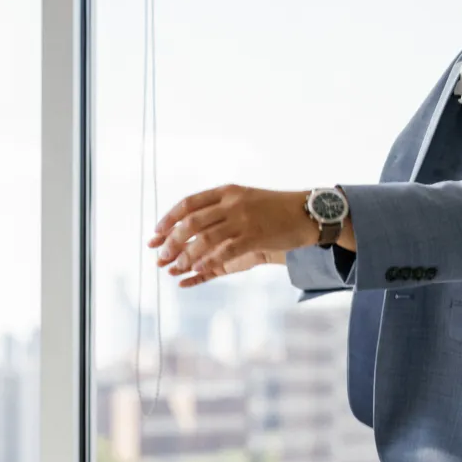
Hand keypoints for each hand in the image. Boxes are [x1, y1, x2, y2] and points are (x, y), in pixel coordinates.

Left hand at [147, 185, 316, 286]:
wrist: (306, 213)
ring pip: (204, 239)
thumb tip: (190, 225)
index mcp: (227, 191)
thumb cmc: (274, 209)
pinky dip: (206, 262)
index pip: (188, 203)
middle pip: (191, 222)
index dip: (168, 219)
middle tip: (160, 255)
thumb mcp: (244, 199)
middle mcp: (232, 202)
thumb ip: (220, 208)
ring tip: (173, 266)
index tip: (155, 233)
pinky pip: (223, 251)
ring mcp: (243, 219)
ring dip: (185, 255)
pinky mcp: (254, 236)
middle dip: (171, 240)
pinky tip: (195, 271)